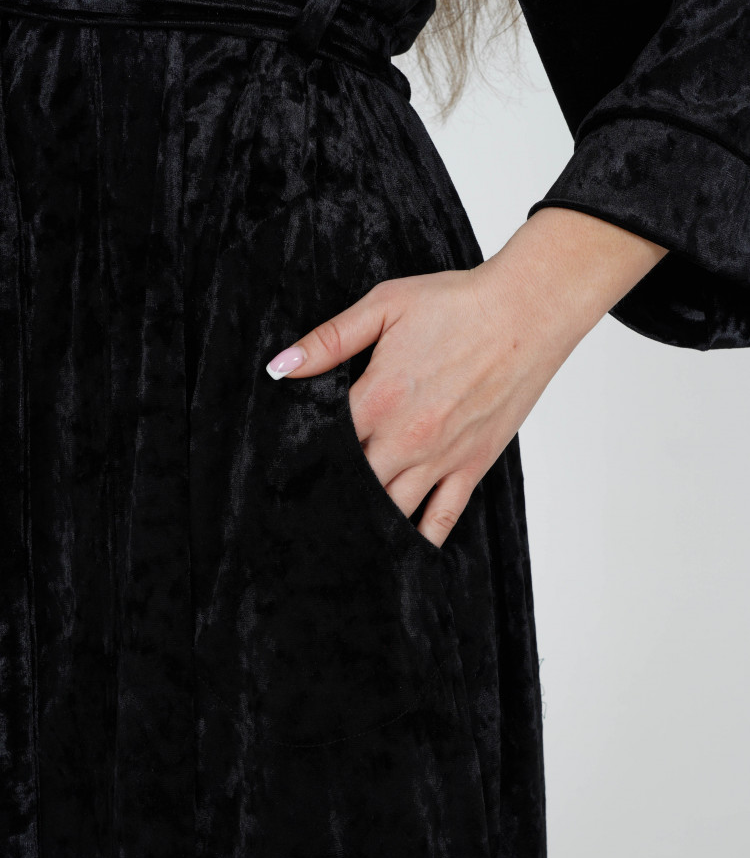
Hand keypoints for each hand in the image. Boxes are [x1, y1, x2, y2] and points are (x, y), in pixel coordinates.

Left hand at [264, 204, 669, 548]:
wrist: (527, 311)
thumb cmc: (458, 305)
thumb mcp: (385, 306)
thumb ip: (329, 340)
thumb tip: (280, 367)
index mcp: (378, 397)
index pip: (322, 444)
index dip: (299, 459)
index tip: (281, 473)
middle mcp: (406, 437)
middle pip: (352, 485)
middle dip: (326, 498)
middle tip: (302, 513)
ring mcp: (440, 457)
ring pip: (390, 510)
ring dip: (364, 524)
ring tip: (338, 541)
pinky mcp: (471, 466)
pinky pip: (441, 518)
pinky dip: (420, 540)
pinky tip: (399, 552)